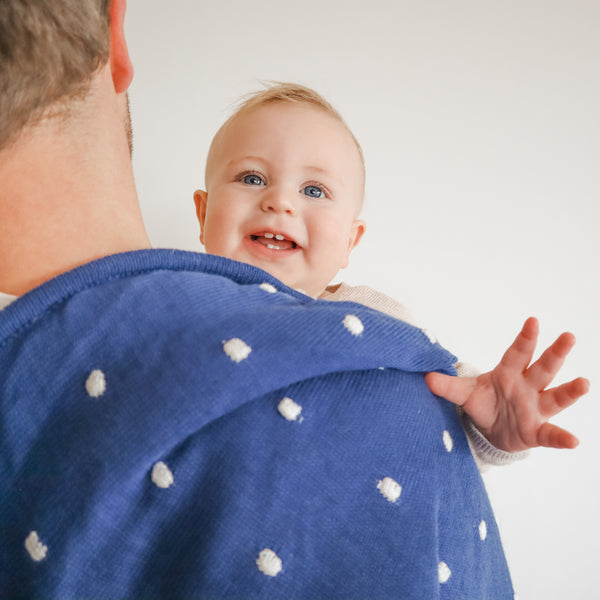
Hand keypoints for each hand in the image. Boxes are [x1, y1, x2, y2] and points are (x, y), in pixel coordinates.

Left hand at [425, 317, 589, 451]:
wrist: (490, 431)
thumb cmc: (484, 403)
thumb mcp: (464, 394)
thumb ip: (448, 385)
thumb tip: (425, 377)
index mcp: (508, 373)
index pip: (517, 353)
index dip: (525, 338)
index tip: (533, 321)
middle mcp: (527, 387)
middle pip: (543, 367)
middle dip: (555, 352)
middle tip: (569, 335)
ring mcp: (535, 408)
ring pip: (555, 396)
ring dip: (570, 391)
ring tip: (584, 383)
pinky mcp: (537, 431)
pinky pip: (551, 434)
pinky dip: (561, 437)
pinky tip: (574, 441)